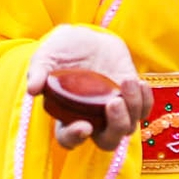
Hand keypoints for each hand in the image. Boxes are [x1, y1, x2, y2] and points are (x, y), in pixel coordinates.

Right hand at [24, 25, 152, 151]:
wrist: (84, 37)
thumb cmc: (61, 51)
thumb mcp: (45, 57)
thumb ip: (38, 72)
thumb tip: (32, 89)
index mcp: (67, 116)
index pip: (69, 139)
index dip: (75, 137)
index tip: (83, 126)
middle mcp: (92, 119)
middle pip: (108, 141)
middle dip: (115, 127)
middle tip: (113, 103)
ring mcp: (113, 110)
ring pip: (129, 126)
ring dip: (132, 107)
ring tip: (125, 80)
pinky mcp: (130, 97)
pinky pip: (144, 110)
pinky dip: (145, 100)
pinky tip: (139, 82)